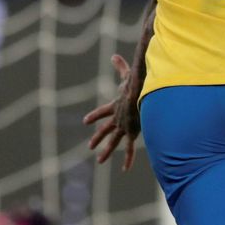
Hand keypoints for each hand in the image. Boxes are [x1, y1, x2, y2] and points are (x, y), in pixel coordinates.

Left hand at [83, 54, 140, 169]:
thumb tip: (114, 55)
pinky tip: (124, 169)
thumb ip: (121, 66)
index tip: (85, 122)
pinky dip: (127, 160)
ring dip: (106, 151)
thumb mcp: (127, 75)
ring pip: (113, 142)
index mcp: (115, 106)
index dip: (94, 117)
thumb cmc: (135, 84)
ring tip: (99, 161)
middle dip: (98, 137)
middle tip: (90, 146)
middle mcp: (117, 118)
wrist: (138, 96)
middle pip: (105, 130)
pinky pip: (129, 149)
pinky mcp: (132, 133)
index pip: (102, 112)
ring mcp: (124, 127)